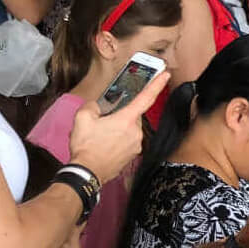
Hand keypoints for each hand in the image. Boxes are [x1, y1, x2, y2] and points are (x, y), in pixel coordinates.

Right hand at [67, 67, 170, 182]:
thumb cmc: (86, 146)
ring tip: (101, 136)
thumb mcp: (82, 118)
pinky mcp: (133, 155)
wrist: (88, 172)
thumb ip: (93, 106)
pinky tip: (105, 144)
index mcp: (126, 120)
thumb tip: (98, 106)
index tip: (165, 75)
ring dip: (119, 129)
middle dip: (120, 115)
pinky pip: (128, 141)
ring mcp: (136, 145)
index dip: (156, 85)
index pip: (145, 98)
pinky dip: (119, 140)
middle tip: (103, 121)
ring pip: (130, 129)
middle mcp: (136, 132)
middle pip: (132, 116)